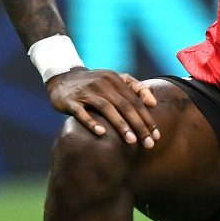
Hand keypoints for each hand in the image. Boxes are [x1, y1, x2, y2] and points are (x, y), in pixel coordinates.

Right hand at [46, 68, 160, 148]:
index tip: (156, 135)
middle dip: (139, 125)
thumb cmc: (95, 83)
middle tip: (149, 143)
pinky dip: (92, 122)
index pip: (135, 101)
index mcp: (115, 79)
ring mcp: (86, 92)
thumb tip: (154, 103)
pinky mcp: (71, 101)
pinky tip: (102, 133)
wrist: (63, 77)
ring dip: (121, 125)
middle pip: (124, 105)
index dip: (147, 118)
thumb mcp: (115, 80)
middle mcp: (102, 83)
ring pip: (107, 109)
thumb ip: (135, 88)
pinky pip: (82, 112)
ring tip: (132, 141)